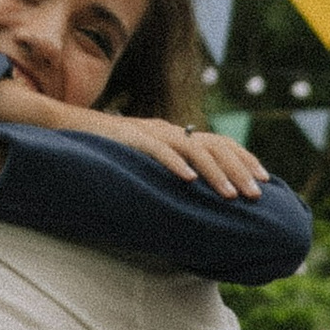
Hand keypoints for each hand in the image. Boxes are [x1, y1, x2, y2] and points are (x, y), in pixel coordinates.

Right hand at [0, 80, 268, 197]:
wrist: (65, 128)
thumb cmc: (104, 153)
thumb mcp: (143, 165)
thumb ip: (166, 175)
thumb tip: (191, 200)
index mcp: (175, 135)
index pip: (219, 144)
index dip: (243, 160)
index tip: (264, 182)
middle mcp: (168, 130)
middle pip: (214, 148)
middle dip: (239, 171)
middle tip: (257, 195)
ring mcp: (149, 132)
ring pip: (192, 150)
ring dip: (215, 174)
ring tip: (232, 196)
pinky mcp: (128, 137)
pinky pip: (156, 151)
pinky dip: (174, 165)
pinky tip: (190, 182)